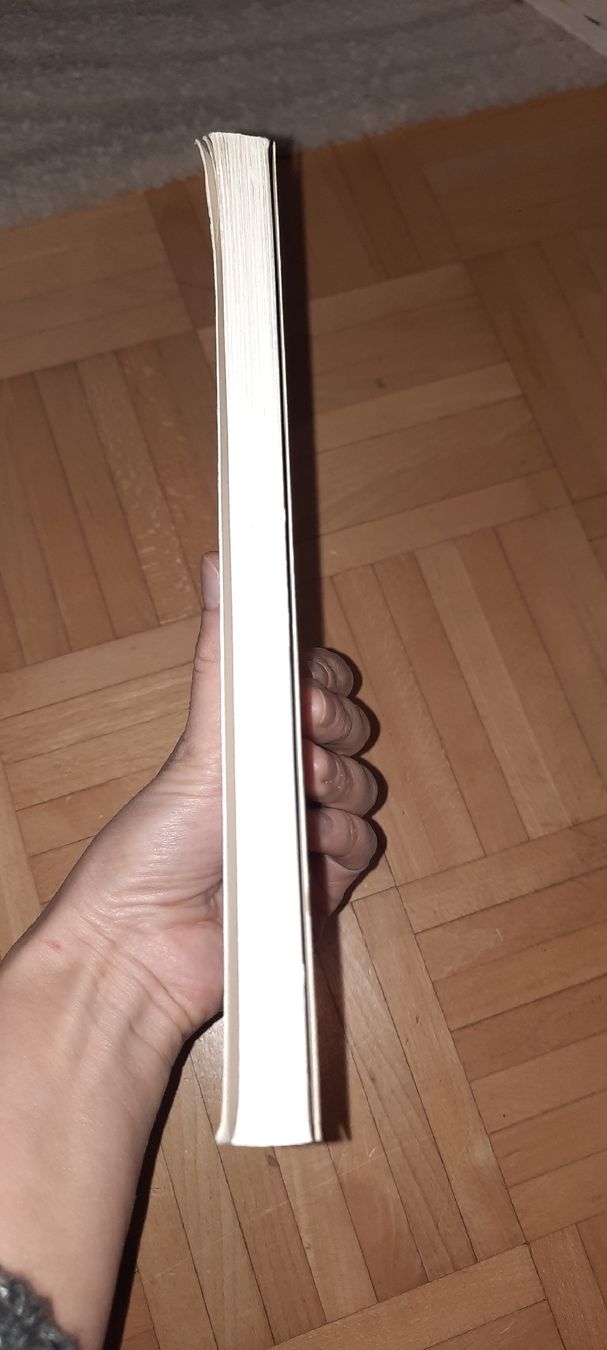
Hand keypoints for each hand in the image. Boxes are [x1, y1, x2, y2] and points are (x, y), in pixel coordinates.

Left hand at [37, 553, 377, 1047]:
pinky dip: (342, 846)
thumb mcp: (198, 739)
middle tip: (301, 743)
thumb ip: (221, 656)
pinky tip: (308, 850)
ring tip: (297, 801)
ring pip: (364, 787)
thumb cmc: (150, 847)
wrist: (146, 946)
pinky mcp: (323, 880)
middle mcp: (279, 779)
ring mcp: (303, 829)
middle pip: (348, 731)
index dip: (322, 683)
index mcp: (248, 737)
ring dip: (337, 790)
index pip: (314, 685)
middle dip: (333, 732)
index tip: (306, 690)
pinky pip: (366, 846)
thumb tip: (220, 565)